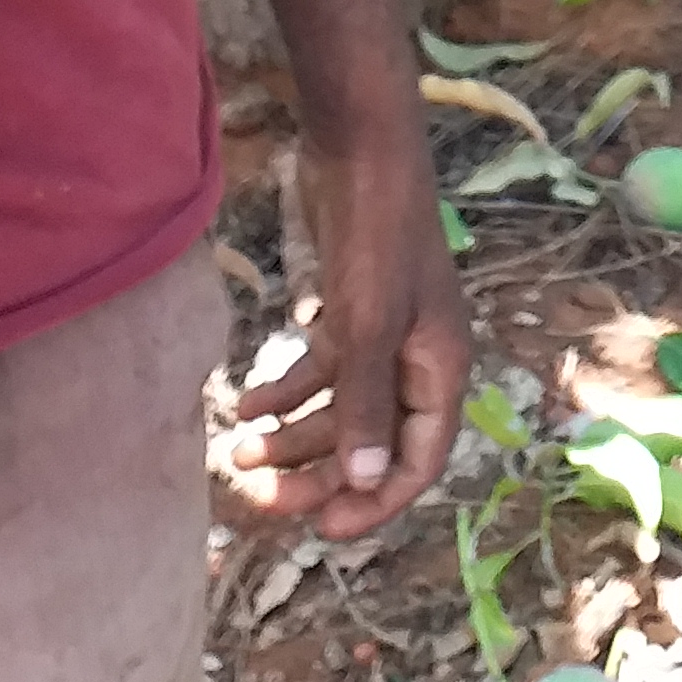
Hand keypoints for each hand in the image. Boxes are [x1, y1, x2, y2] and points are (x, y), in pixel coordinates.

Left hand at [225, 131, 469, 541]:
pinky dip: (286, 391)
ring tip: (241, 454)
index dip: (376, 501)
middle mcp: (416, 361)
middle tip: (265, 500)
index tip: (325, 529)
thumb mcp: (369, 324)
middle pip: (371, 442)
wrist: (362, 151)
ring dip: (295, 435)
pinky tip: (246, 402)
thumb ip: (366, 405)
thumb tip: (365, 482)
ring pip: (341, 410)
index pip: (418, 460)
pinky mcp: (351, 313)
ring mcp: (383, 337)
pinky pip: (322, 371)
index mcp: (440, 370)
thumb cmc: (378, 236)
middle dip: (321, 474)